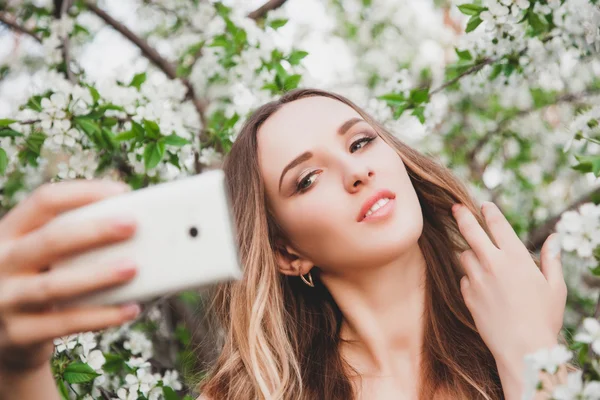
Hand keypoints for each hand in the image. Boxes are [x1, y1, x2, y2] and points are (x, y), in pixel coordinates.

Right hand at [0, 179, 140, 374]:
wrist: (0, 335)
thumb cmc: (35, 280)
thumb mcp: (38, 254)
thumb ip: (71, 238)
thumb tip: (132, 223)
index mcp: (10, 232)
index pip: (44, 202)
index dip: (83, 193)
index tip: (120, 192)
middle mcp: (2, 262)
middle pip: (50, 240)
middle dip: (94, 231)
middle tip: (132, 225)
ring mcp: (6, 300)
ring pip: (54, 285)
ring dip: (98, 276)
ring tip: (133, 268)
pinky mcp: (19, 334)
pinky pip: (66, 323)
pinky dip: (101, 316)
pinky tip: (130, 309)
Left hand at [452, 202, 565, 372]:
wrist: (523, 349)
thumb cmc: (544, 318)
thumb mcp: (555, 287)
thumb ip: (550, 260)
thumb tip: (553, 238)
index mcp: (516, 258)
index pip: (498, 225)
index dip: (490, 212)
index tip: (484, 204)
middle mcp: (492, 264)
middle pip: (471, 232)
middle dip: (462, 216)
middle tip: (455, 207)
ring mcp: (477, 279)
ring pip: (464, 256)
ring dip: (470, 254)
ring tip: (480, 260)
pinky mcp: (467, 295)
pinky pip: (464, 279)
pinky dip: (470, 279)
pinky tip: (481, 287)